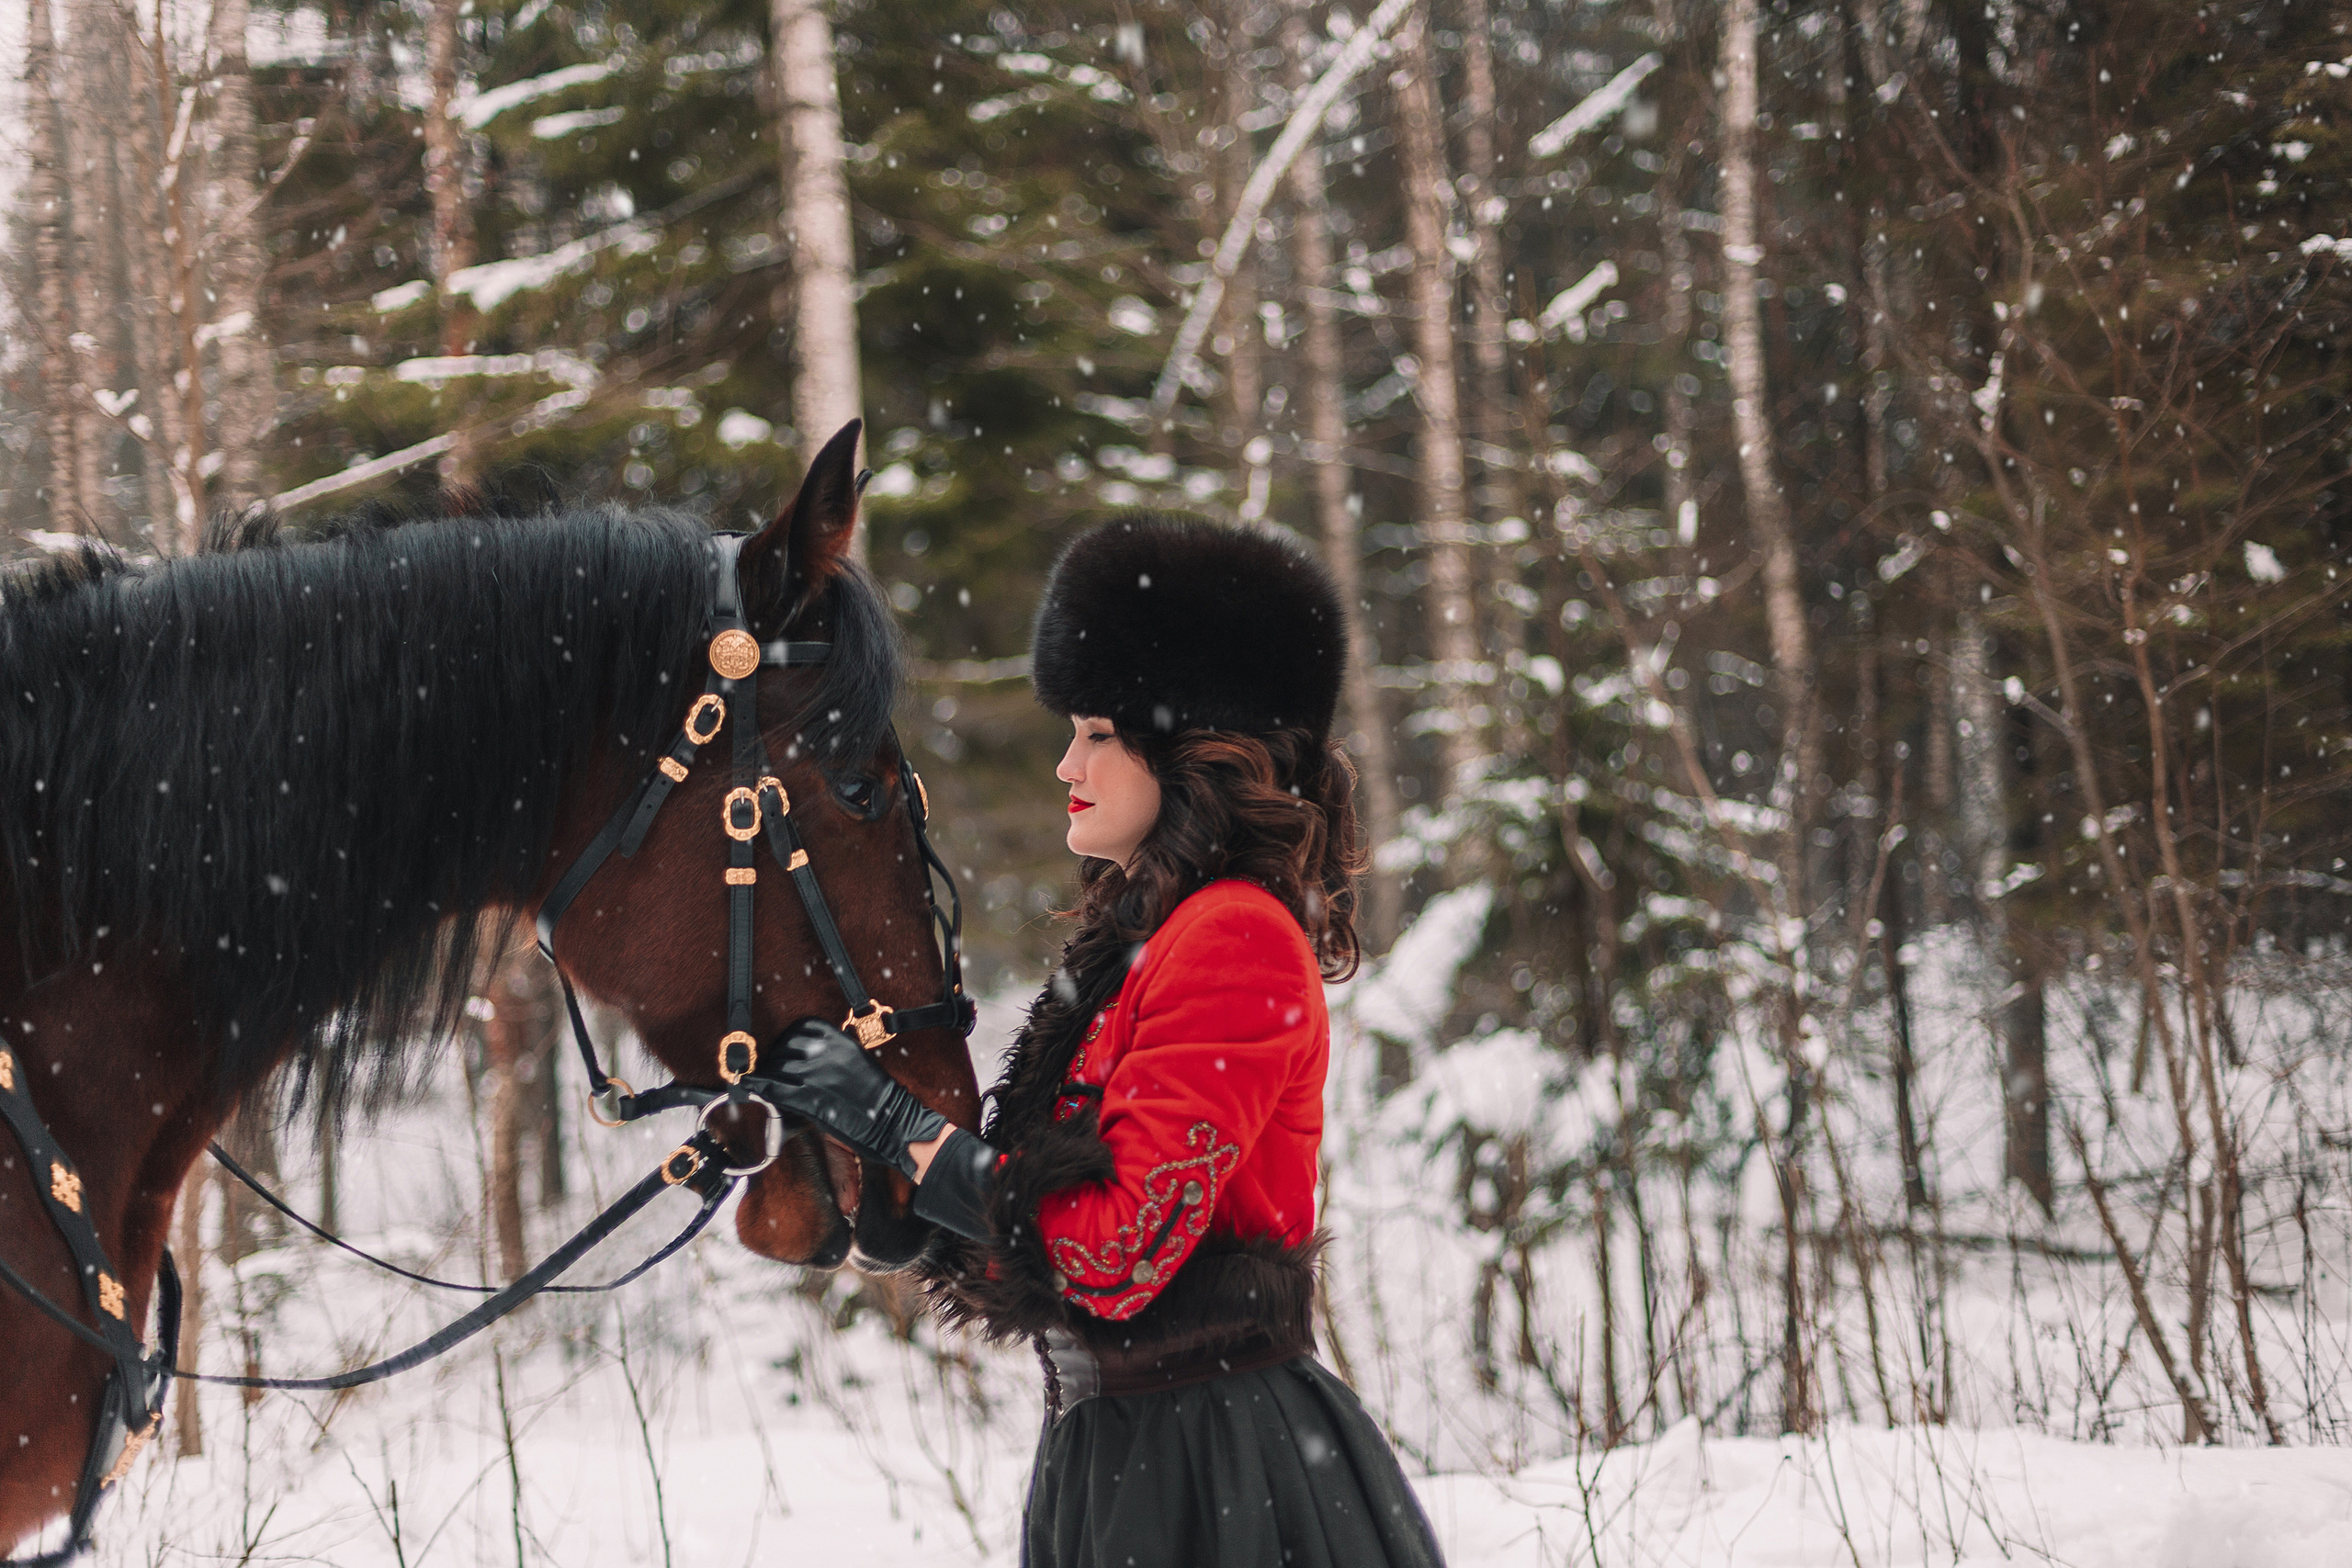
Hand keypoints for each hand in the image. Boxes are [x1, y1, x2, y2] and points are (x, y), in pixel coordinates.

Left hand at [756, 1018, 949, 1179]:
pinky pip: (775, 1089)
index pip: (802, 1027)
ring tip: (761, 1081)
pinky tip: (748, 1087)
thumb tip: (805, 1058)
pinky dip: (758, 1087)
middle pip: (785, 1047)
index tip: (783, 1049)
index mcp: (841, 1040)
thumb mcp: (857, 1061)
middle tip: (772, 1070)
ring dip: (766, 1074)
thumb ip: (833, 1054)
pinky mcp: (810, 1098)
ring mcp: (817, 1074)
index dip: (787, 1039)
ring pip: (776, 1067)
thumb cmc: (877, 1096)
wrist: (893, 1121)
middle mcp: (827, 1052)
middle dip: (775, 1058)